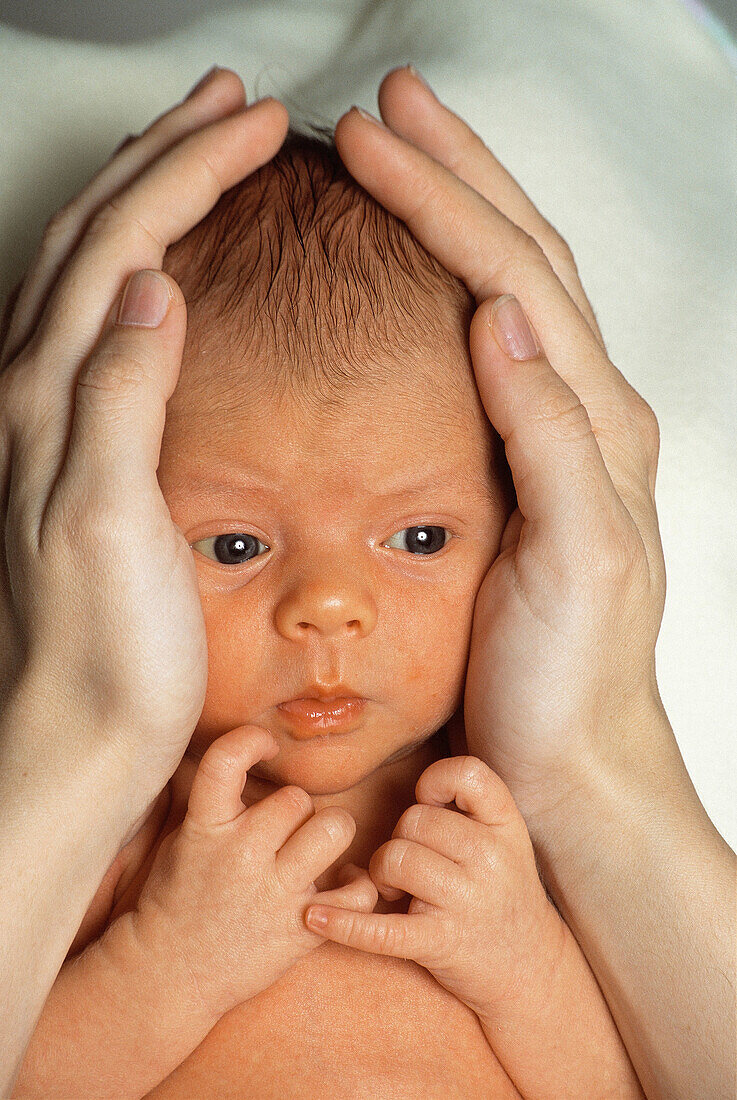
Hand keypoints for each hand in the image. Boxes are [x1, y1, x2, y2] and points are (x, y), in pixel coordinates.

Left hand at [0, 70, 288, 838]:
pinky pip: (97, 328)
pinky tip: (167, 275)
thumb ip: (116, 395)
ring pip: (90, 273)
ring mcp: (49, 423)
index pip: (123, 244)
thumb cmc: (105, 652)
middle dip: (164, 158)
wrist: (76, 737)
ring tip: (199, 160)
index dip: (190, 172)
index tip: (257, 125)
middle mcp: (35, 398)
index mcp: (49, 400)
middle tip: (230, 109)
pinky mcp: (71, 455)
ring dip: (145, 200)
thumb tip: (146, 282)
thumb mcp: (110, 519)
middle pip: (95, 237)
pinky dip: (137, 269)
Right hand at [135, 725, 377, 1019]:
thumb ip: (221, 800)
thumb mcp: (187, 837)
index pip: (227, 759)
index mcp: (205, 827)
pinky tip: (342, 882)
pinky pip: (359, 891)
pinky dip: (359, 884)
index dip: (253, 741)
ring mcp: (274, 895)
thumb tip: (253, 751)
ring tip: (316, 848)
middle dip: (296, 811)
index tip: (266, 748)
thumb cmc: (181, 896)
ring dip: (329, 835)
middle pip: (297, 799)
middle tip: (283, 832)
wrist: (171, 972)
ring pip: (334, 830)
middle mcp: (241, 856)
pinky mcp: (302, 930)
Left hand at [303, 754, 559, 1021]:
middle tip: (414, 869)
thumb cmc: (499, 891)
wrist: (528, 969)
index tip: (429, 804)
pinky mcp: (441, 943)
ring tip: (399, 892)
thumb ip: (466, 807)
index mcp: (508, 826)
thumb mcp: (504, 839)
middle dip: (401, 838)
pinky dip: (345, 924)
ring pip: (396, 858)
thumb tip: (410, 792)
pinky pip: (383, 928)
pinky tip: (315, 917)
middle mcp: (493, 859)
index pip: (466, 774)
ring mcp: (469, 903)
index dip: (436, 782)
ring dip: (383, 873)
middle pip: (414, 820)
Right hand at [333, 69, 667, 824]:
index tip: (374, 143)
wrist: (574, 752)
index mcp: (595, 425)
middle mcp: (586, 414)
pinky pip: (498, 344)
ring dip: (464, 211)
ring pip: (514, 288)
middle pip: (522, 258)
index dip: (445, 201)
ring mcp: (559, 434)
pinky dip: (460, 281)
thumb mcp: (575, 558)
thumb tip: (505, 318)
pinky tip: (428, 269)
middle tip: (391, 111)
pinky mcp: (528, 463)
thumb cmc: (569, 673)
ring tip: (409, 156)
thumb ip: (553, 437)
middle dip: (456, 174)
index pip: (515, 277)